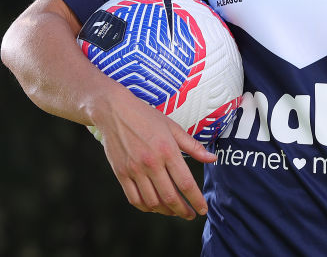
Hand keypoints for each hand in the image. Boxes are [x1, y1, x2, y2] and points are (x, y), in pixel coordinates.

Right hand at [93, 90, 216, 219]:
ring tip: (174, 211)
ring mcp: (134, 170)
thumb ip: (193, 146)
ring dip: (166, 211)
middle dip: (183, 211)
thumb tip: (212, 159)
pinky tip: (155, 206)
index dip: (196, 200)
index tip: (203, 209)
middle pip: (170, 197)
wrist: (114, 111)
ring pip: (152, 202)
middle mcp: (151, 162)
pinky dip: (146, 207)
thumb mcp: (173, 127)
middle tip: (190, 215)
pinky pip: (134, 199)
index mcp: (167, 150)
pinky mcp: (121, 173)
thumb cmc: (146, 117)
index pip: (185, 183)